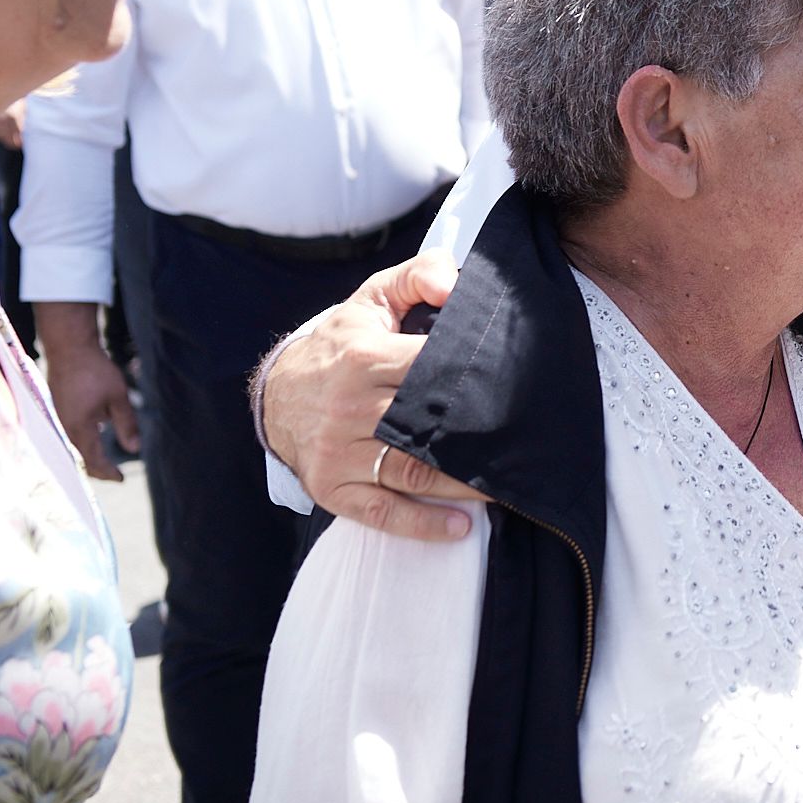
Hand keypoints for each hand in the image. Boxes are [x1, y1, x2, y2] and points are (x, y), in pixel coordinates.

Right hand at [34, 303, 140, 477]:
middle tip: (115, 475)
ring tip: (105, 462)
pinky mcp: (58, 410)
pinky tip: (93, 438)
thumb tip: (135, 449)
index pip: (94, 462)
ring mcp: (59, 419)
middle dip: (98, 470)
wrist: (68, 347)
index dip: (108, 473)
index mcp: (81, 428)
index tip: (122, 479)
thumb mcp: (118, 397)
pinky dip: (83, 443)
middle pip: (81, 459)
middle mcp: (66, 428)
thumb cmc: (94, 370)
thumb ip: (126, 424)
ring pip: (75, 447)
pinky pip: (70, 434)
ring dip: (89, 457)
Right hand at [257, 258, 486, 543]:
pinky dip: (422, 524)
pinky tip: (460, 526)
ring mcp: (339, 453)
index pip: (431, 370)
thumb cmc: (342, 344)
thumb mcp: (373, 299)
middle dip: (477, 437)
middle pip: (428, 427)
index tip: (514, 389)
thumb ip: (419, 276)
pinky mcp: (333, 488)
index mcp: (365, 358)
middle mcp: (351, 408)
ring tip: (507, 486)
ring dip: (463, 484)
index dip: (474, 380)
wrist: (277, 393)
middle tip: (525, 445)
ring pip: (412, 473)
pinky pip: (382, 511)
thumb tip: (453, 285)